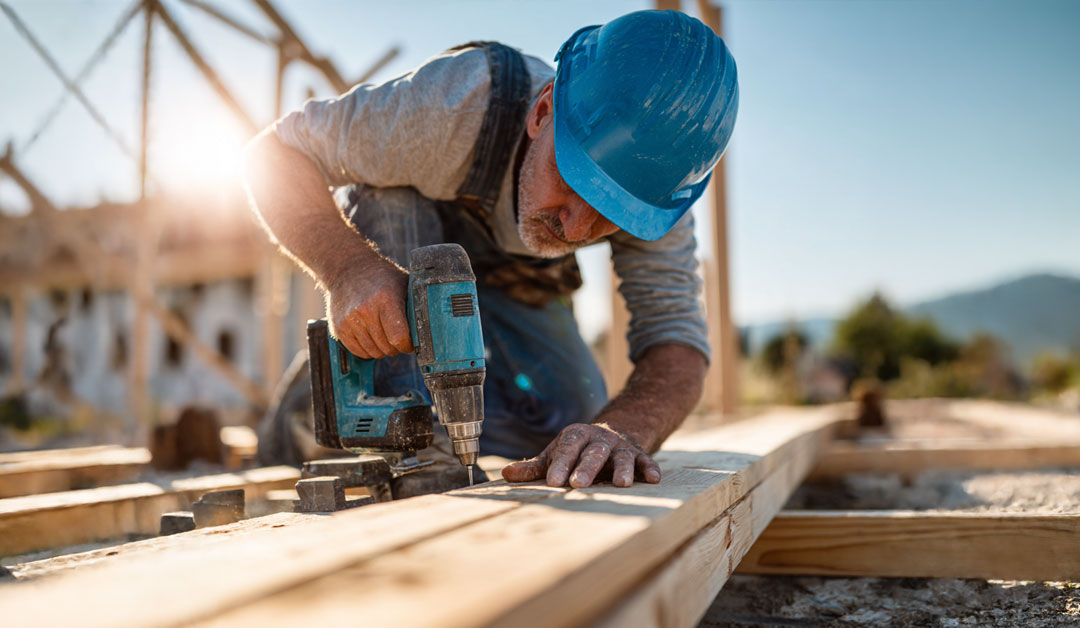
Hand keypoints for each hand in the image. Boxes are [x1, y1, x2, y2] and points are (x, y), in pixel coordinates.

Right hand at [325, 259, 412, 358]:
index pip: (399, 338)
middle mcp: (366, 311)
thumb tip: (434, 327)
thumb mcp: (403, 284)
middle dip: (397, 347)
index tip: (411, 342)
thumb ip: (416, 304)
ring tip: (385, 334)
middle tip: (398, 337)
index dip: (408, 345)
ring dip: (383, 349)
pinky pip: (359, 352)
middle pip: (387, 348)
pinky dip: (368, 350)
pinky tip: (372, 337)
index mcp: (386, 300)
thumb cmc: (381, 278)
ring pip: (374, 352)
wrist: (347, 269)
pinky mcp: (339, 328)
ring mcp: (350, 321)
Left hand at [501, 423, 661, 487]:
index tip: (553, 482)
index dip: (560, 464)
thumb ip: (533, 467)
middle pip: (593, 453)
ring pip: (622, 457)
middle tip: (578, 485)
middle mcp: (599, 440)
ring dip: (623, 469)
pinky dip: (650, 469)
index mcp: (575, 437)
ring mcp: (620, 447)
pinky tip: (654, 480)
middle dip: (586, 469)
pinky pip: (646, 461)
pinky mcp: (638, 455)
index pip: (567, 449)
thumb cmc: (576, 451)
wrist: (611, 434)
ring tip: (622, 484)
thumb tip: (504, 475)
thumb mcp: (555, 455)